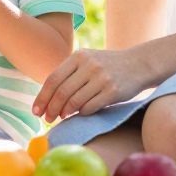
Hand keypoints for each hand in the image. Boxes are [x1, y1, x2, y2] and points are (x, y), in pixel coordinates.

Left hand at [31, 47, 153, 122]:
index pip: (53, 79)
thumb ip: (69, 73)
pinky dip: (81, 113)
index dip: (42, 97)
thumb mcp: (87, 60)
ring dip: (64, 113)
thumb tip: (47, 97)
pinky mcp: (113, 91)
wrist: (139, 64)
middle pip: (62, 92)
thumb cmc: (107, 65)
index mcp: (78, 56)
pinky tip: (79, 114)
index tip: (35, 111)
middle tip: (47, 119)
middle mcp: (89, 65)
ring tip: (60, 117)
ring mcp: (102, 78)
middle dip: (51, 109)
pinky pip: (90, 107)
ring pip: (75, 101)